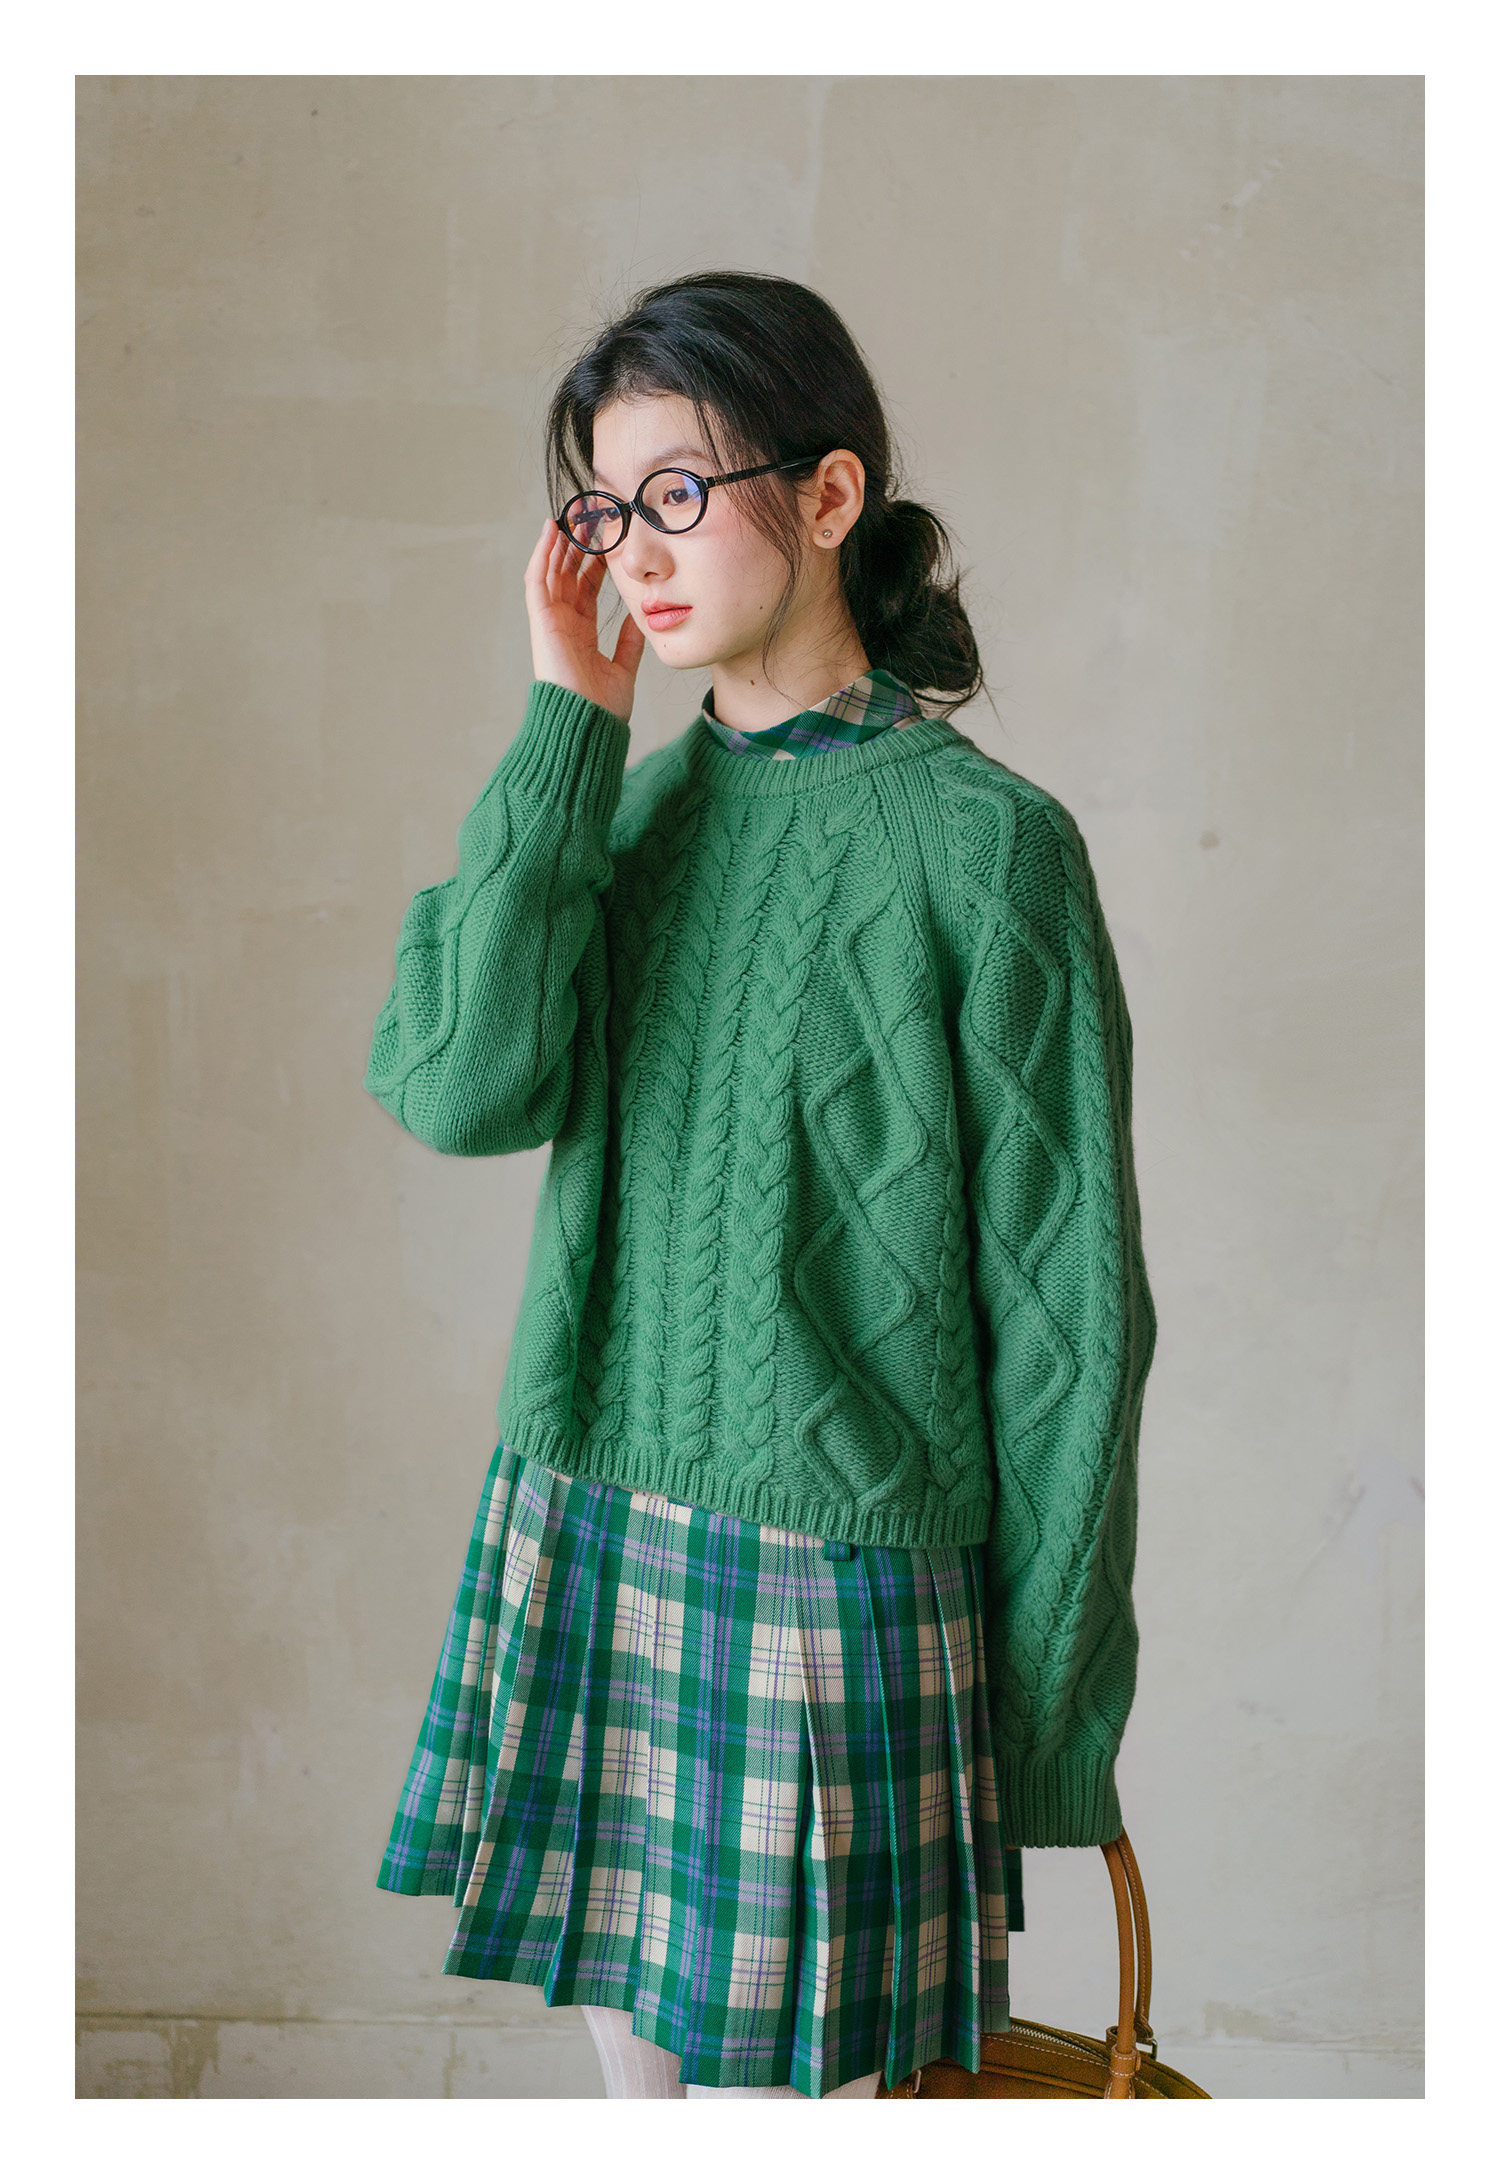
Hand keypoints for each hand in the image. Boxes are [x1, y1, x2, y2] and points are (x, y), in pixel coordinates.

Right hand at [524, 516, 644, 722]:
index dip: (596, 562)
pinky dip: (542, 553)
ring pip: (552, 571)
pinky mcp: (540, 621)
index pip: (587, 589)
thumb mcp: (624, 668)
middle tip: (591, 515)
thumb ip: (630, 642)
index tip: (609, 538)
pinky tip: (551, 530)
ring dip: (560, 542)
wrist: (588, 726)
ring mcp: (550, 622)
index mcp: (582, 634)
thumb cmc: (603, 709)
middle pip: (568, 574)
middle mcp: (564, 624)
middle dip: (579, 544)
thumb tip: (643, 617)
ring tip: (573, 513)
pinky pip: (537, 580)